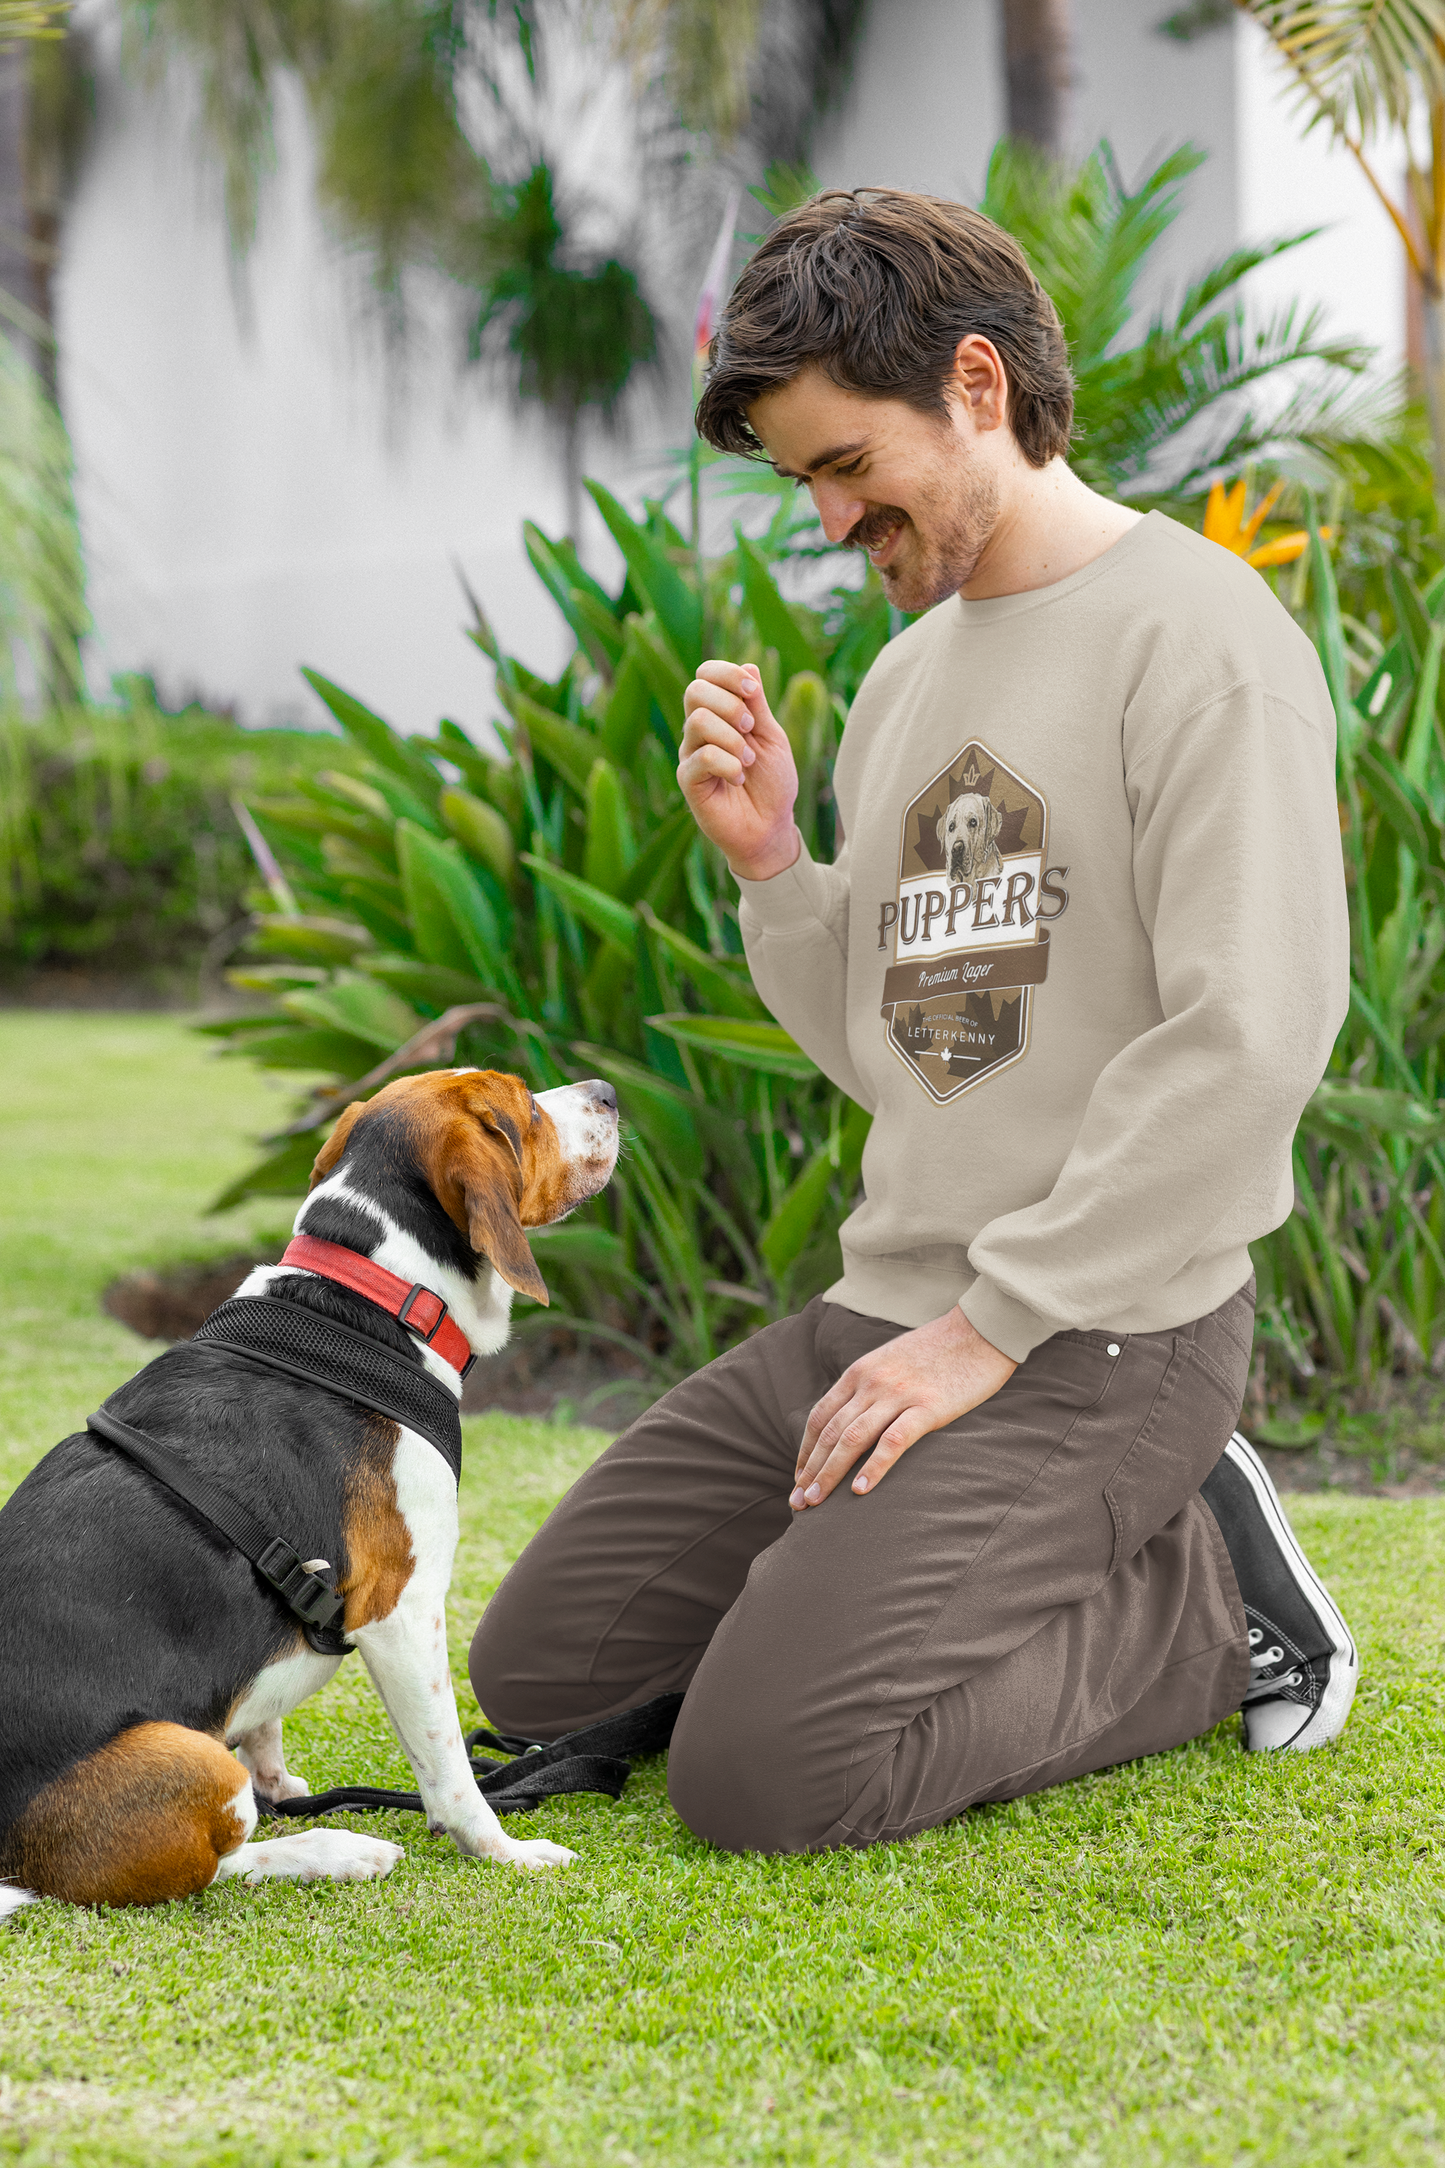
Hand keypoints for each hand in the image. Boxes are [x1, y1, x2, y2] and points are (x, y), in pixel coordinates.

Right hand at [679, 660, 799, 880]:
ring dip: (732, 738)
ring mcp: (691, 755)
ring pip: (697, 721)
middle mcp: (699, 731)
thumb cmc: (772, 783)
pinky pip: (701, 757)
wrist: (771, 827)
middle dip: (730, 703)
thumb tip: (749, 664)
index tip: (754, 691)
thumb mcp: (772, 736)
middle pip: (695, 690)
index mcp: (719, 714)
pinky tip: (739, 778)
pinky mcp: (688, 781)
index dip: (727, 673)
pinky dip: (728, 764)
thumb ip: (758, 705)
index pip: (705, 675)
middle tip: (750, 727)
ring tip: (748, 760)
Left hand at [791, 1308, 1016, 1508]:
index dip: (805, 1450)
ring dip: (829, 1474)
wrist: (980, 1330)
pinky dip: (873, 1467)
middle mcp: (871, 1382)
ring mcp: (898, 1394)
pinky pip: (892, 1442)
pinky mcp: (928, 1407)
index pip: (819, 1416)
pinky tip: (860, 1491)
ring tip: (815, 1503)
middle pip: (829, 1432)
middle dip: (810, 1470)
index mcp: (860, 1371)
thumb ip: (871, 1386)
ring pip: (851, 1439)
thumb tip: (855, 1418)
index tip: (799, 1478)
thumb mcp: (892, 1361)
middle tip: (798, 1503)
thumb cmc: (940, 1350)